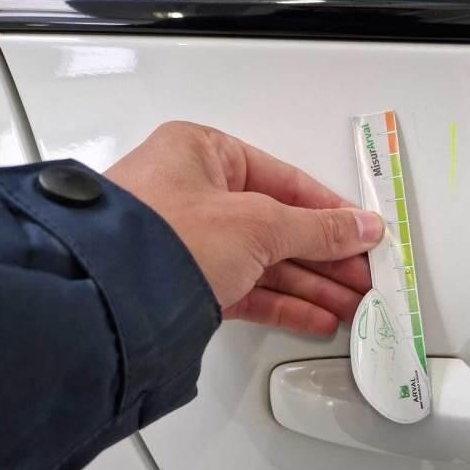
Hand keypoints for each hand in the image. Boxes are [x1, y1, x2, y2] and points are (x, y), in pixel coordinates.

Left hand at [105, 121, 383, 334]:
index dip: (332, 210)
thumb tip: (363, 227)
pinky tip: (317, 316)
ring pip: (266, 261)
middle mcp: (194, 192)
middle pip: (280, 225)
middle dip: (327, 256)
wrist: (105, 301)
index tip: (364, 231)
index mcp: (203, 153)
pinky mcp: (186, 283)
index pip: (286, 180)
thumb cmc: (165, 236)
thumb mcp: (258, 223)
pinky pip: (247, 289)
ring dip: (312, 285)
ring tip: (352, 303)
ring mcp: (189, 241)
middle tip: (365, 275)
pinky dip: (284, 303)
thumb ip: (318, 228)